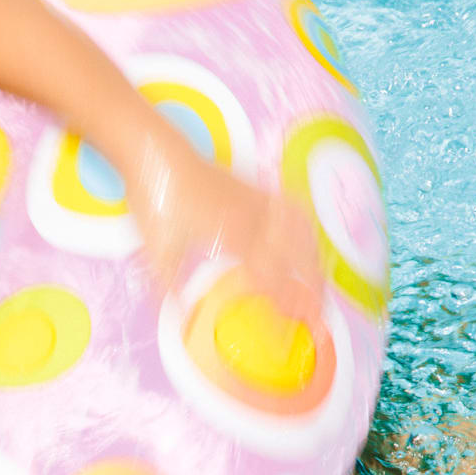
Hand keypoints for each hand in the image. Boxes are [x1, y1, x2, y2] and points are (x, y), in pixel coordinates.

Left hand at [128, 143, 323, 321]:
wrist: (158, 151)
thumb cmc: (156, 198)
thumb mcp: (157, 251)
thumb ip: (168, 289)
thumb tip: (179, 320)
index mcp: (234, 236)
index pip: (272, 277)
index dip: (288, 302)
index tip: (298, 323)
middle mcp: (254, 218)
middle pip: (297, 256)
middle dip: (311, 286)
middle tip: (318, 312)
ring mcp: (257, 200)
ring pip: (301, 231)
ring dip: (313, 259)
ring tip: (318, 282)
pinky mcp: (254, 187)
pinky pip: (291, 208)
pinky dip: (304, 227)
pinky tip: (305, 238)